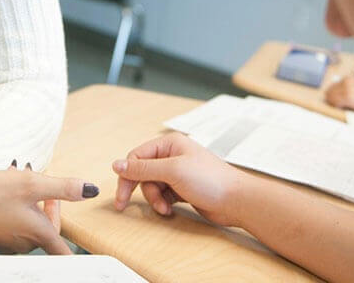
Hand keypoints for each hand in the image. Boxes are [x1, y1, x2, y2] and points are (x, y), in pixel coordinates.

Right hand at [0, 164, 97, 253]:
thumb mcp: (30, 183)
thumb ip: (63, 187)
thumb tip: (91, 190)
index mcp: (38, 233)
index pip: (66, 252)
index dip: (79, 256)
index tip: (97, 265)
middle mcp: (26, 244)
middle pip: (50, 228)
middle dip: (50, 204)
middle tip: (40, 183)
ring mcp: (10, 244)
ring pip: (32, 223)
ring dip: (31, 203)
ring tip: (18, 180)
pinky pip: (15, 224)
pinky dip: (16, 208)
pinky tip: (4, 192)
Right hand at [111, 132, 244, 226]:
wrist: (236, 201)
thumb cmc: (210, 181)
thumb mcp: (172, 171)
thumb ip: (143, 168)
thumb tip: (116, 164)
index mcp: (169, 144)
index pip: (136, 157)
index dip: (127, 175)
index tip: (122, 195)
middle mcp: (172, 156)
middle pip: (141, 172)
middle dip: (140, 189)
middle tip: (124, 205)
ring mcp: (177, 172)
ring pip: (151, 185)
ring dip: (154, 199)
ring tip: (165, 207)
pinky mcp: (182, 188)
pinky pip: (162, 194)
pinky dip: (162, 203)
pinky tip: (170, 209)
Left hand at [324, 76, 353, 116]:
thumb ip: (351, 87)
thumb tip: (338, 92)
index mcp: (349, 79)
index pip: (332, 87)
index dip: (332, 95)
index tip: (335, 101)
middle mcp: (347, 82)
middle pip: (329, 91)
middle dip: (331, 99)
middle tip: (337, 106)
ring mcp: (348, 89)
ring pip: (331, 97)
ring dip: (333, 103)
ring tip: (340, 108)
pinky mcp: (349, 97)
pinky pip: (336, 102)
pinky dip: (336, 107)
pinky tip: (342, 109)